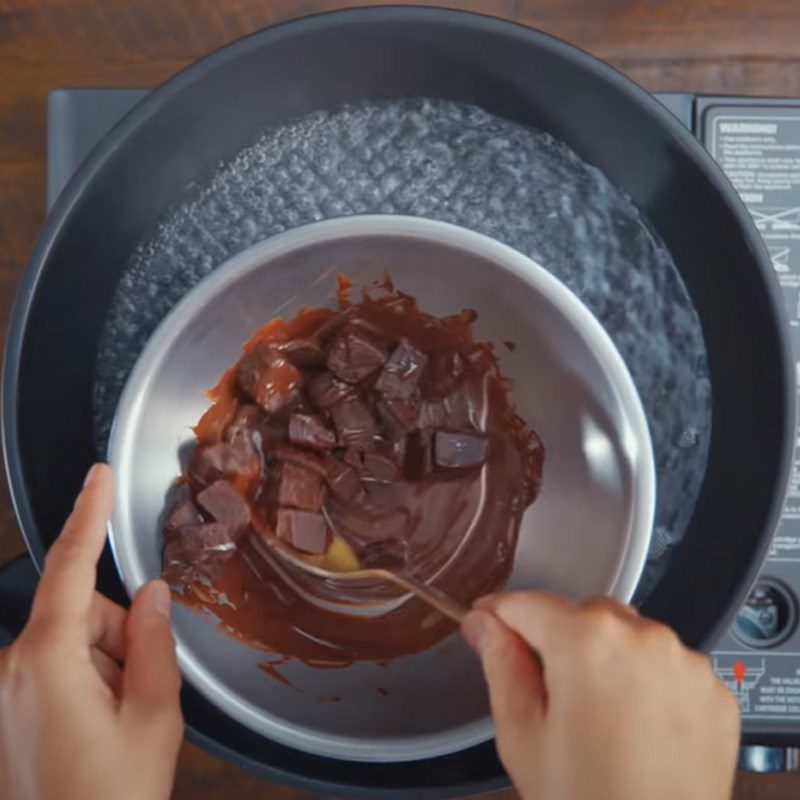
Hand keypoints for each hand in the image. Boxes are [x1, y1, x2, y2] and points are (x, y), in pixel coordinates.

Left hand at [0, 463, 183, 799]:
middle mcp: (14, 666)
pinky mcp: (10, 704)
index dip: (87, 516)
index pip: (71, 569)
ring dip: (107, 661)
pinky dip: (89, 677)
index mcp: (47, 660)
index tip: (98, 476)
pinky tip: (101, 724)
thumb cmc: (112, 795)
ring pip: (75, 639)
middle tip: (143, 689)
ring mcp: (7, 688)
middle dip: (120, 633)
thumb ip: (152, 641)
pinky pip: (58, 664)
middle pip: (84, 611)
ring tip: (121, 717)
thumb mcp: (153, 714)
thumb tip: (151, 592)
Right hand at [463, 592, 738, 799]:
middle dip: (560, 638)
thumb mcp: (522, 736)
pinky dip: (649, 681)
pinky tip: (636, 724)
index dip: (500, 613)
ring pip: (630, 634)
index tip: (487, 620)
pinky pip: (669, 664)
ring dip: (608, 656)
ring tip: (599, 714)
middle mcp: (644, 639)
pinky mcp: (715, 691)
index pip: (530, 604)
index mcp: (588, 644)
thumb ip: (501, 665)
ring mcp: (686, 664)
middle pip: (584, 613)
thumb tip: (486, 625)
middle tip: (549, 689)